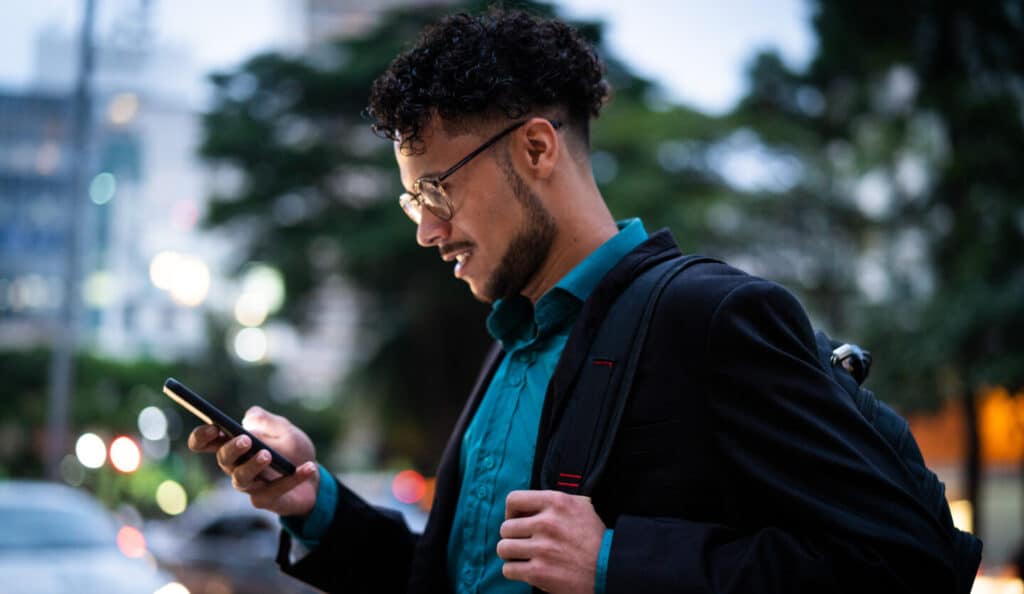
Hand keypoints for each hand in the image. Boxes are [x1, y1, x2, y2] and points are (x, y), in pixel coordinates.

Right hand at [188, 406, 318, 516]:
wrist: (314, 478)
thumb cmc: (293, 450)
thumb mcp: (285, 429)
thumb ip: (267, 421)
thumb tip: (249, 418)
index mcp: (234, 445)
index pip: (205, 442)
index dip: (202, 436)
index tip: (213, 428)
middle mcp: (236, 466)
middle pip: (223, 459)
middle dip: (232, 449)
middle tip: (246, 440)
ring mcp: (249, 484)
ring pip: (241, 479)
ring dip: (252, 466)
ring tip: (267, 455)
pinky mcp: (264, 499)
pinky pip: (275, 490)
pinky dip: (293, 478)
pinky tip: (309, 467)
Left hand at [497, 490, 605, 593]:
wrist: (610, 568)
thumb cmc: (595, 538)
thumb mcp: (581, 505)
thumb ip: (556, 501)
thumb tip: (532, 503)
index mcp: (556, 502)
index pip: (513, 499)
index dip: (510, 511)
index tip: (516, 520)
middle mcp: (547, 523)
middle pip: (506, 527)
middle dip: (512, 536)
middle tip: (522, 542)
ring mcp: (542, 549)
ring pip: (503, 548)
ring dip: (510, 554)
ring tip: (521, 556)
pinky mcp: (539, 573)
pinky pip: (509, 569)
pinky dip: (514, 571)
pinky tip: (525, 569)